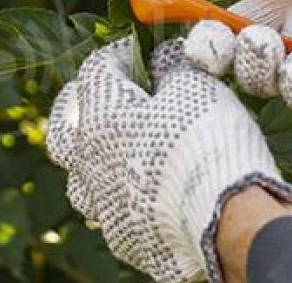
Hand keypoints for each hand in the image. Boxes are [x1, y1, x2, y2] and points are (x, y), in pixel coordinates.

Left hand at [46, 38, 291, 281]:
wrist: (228, 220)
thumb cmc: (207, 142)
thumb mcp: (195, 86)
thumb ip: (171, 67)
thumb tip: (163, 60)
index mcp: (100, 117)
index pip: (96, 70)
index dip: (120, 54)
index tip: (142, 51)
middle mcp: (89, 163)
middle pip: (64, 129)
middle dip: (78, 107)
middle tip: (99, 98)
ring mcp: (103, 206)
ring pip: (81, 178)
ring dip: (94, 160)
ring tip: (117, 151)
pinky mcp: (124, 239)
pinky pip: (113, 212)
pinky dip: (124, 196)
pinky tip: (146, 192)